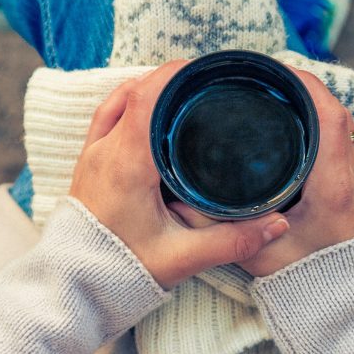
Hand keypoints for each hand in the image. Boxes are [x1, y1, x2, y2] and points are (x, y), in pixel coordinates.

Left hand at [69, 61, 289, 288]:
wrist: (76, 285)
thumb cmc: (122, 271)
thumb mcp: (182, 258)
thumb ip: (232, 241)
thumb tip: (278, 224)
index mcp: (128, 164)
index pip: (147, 98)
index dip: (174, 74)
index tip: (203, 68)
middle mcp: (106, 151)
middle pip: (135, 91)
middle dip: (169, 78)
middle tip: (203, 80)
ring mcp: (92, 155)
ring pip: (118, 101)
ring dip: (147, 89)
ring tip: (180, 91)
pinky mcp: (89, 164)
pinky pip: (106, 117)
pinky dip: (128, 104)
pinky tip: (149, 112)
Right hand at [170, 67, 353, 276]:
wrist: (342, 298)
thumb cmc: (304, 279)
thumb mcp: (254, 253)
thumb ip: (217, 229)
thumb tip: (180, 202)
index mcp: (331, 187)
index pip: (328, 117)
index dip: (305, 85)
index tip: (276, 71)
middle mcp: (352, 177)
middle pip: (339, 112)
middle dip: (307, 87)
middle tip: (272, 78)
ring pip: (347, 123)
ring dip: (320, 103)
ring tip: (286, 93)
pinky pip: (351, 139)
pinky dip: (330, 121)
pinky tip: (306, 122)